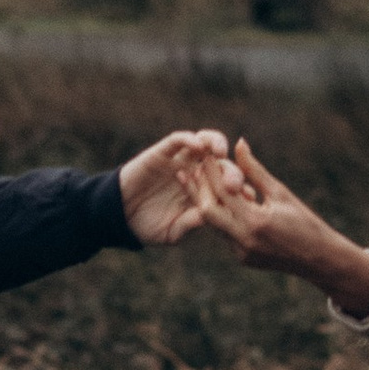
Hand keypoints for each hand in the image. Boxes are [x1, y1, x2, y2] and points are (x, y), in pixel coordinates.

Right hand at [117, 128, 235, 247]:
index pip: (228, 186)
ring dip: (216, 144)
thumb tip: (217, 216)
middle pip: (222, 165)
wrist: (118, 217)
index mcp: (203, 193)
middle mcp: (195, 173)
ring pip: (204, 142)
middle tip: (235, 185)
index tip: (250, 200)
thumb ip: (193, 222)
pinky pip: (178, 140)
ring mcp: (180, 161)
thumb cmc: (147, 226)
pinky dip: (189, 139)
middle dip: (233, 173)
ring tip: (221, 153)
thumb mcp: (174, 230)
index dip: (242, 190)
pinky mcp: (162, 152)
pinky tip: (198, 146)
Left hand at [183, 138, 368, 317]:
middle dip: (199, 189)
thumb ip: (255, 170)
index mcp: (255, 220)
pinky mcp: (242, 259)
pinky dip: (221, 218)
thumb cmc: (305, 221)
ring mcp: (241, 252)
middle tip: (192, 169)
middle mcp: (244, 239)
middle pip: (208, 211)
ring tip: (199, 182)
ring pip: (213, 225)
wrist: (318, 259)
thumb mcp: (280, 192)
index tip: (204, 155)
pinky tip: (216, 203)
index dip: (211, 172)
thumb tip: (238, 143)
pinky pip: (225, 235)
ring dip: (207, 203)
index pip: (223, 192)